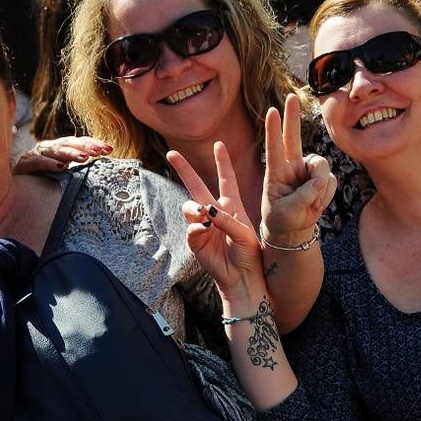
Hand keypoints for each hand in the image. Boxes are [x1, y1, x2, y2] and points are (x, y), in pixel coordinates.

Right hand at [13, 136, 111, 174]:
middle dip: (86, 147)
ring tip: (84, 158)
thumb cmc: (41, 181)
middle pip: (70, 143)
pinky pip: (38, 162)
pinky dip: (49, 163)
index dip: (94, 144)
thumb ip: (79, 170)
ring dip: (71, 154)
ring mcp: (36, 154)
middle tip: (100, 151)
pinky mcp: (24, 164)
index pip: (80, 142)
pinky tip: (60, 167)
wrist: (12, 187)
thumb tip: (102, 171)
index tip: (109, 149)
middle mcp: (49, 148)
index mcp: (60, 148)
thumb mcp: (64, 174)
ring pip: (56, 151)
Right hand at [166, 142, 263, 294]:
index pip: (226, 179)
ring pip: (189, 206)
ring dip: (194, 207)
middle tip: (172, 153)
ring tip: (204, 215)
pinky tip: (204, 230)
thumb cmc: (249, 253)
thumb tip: (204, 211)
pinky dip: (196, 227)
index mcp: (232, 206)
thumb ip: (226, 219)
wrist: (242, 277)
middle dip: (184, 169)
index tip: (219, 144)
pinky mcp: (195, 241)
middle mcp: (215, 212)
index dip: (222, 162)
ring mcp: (203, 226)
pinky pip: (190, 228)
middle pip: (196, 186)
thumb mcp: (244, 232)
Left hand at [261, 93, 335, 246]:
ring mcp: (308, 171)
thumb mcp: (286, 212)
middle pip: (294, 137)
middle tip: (292, 96)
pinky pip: (330, 181)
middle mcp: (292, 166)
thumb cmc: (282, 220)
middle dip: (293, 116)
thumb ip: (301, 197)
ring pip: (321, 166)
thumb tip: (319, 182)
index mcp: (276, 172)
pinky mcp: (322, 178)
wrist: (294, 231)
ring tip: (310, 204)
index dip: (273, 129)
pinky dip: (325, 196)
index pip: (274, 147)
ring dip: (319, 187)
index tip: (271, 110)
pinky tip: (316, 204)